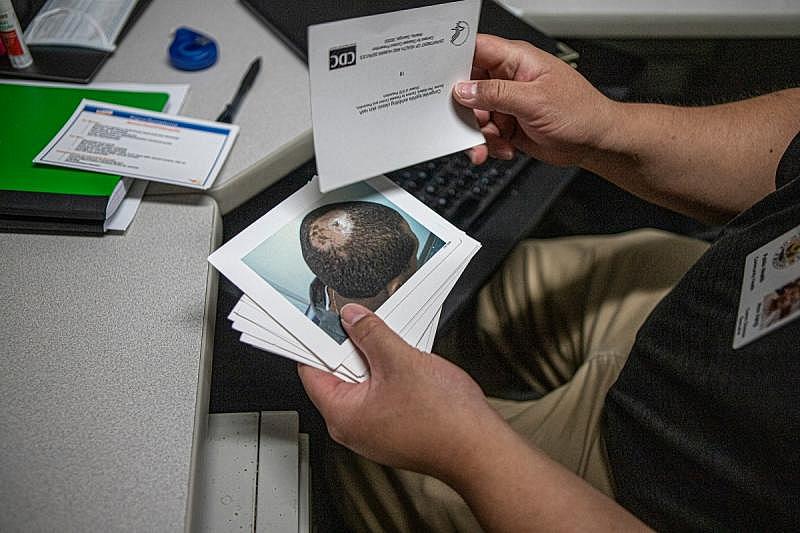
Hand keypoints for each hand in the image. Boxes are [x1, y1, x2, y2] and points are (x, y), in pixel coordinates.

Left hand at [298, 303, 503, 479]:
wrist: (479, 448)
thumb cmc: (444, 421)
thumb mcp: (401, 360)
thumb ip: (371, 334)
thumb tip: (353, 319)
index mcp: (342, 415)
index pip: (311, 371)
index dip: (316, 341)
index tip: (324, 322)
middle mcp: (353, 428)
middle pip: (339, 375)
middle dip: (355, 349)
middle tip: (372, 332)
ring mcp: (374, 432)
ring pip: (365, 384)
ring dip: (379, 362)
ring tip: (399, 354)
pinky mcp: (394, 430)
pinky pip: (383, 396)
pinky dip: (392, 378)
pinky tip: (412, 370)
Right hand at [454, 34, 616, 166]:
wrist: (594, 142)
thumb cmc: (580, 112)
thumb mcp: (534, 100)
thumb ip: (496, 94)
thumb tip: (464, 90)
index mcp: (516, 60)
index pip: (475, 50)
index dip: (454, 60)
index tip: (439, 78)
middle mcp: (508, 79)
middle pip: (468, 89)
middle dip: (466, 111)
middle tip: (470, 125)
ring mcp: (507, 102)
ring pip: (475, 116)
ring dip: (480, 135)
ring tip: (494, 144)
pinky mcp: (508, 124)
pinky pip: (485, 134)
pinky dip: (490, 145)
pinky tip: (505, 148)